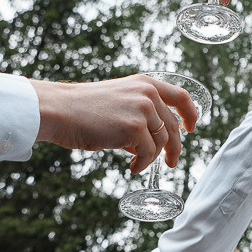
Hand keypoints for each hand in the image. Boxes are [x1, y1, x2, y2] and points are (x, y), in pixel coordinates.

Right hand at [32, 74, 199, 174]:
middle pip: (173, 126)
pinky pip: (149, 153)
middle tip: (171, 162)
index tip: (191, 128)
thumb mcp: (118, 102)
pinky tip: (132, 168)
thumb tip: (151, 142)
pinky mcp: (135, 127)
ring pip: (162, 141)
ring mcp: (143, 109)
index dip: (190, 113)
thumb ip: (138, 114)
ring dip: (153, 158)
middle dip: (174, 147)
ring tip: (139, 164)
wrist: (59, 110)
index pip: (180, 96)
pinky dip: (143, 164)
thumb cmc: (82, 110)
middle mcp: (148, 93)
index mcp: (145, 83)